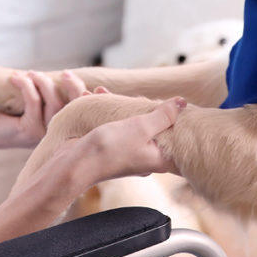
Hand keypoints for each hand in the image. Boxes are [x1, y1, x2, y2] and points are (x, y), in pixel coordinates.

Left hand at [0, 71, 91, 151]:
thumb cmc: (4, 115)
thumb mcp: (32, 104)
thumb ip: (48, 96)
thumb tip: (66, 75)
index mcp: (60, 129)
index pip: (81, 112)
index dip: (89, 98)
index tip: (86, 82)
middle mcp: (55, 134)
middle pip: (74, 108)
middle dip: (74, 87)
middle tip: (66, 73)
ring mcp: (42, 134)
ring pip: (54, 103)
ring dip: (43, 82)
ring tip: (31, 73)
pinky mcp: (28, 130)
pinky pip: (34, 102)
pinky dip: (26, 85)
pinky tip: (15, 78)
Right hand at [38, 95, 183, 190]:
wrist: (74, 165)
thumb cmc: (109, 150)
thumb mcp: (141, 128)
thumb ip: (163, 115)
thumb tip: (182, 103)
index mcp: (159, 158)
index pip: (179, 139)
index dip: (180, 121)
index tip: (178, 105)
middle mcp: (146, 156)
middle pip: (155, 127)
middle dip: (143, 106)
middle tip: (136, 97)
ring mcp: (128, 151)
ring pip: (131, 122)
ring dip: (118, 105)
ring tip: (103, 91)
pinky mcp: (112, 146)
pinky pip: (115, 124)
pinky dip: (106, 110)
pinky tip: (94, 96)